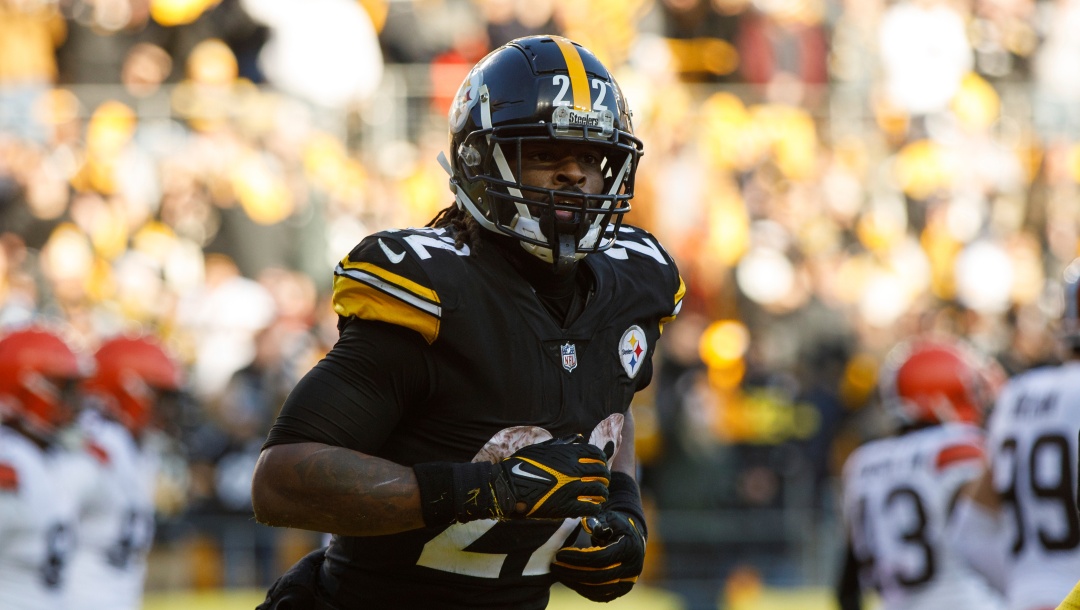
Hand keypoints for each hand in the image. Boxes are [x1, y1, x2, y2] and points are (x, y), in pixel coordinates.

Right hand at [491, 435, 609, 519]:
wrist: (508, 486)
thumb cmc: (522, 464)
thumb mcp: (542, 447)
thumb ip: (562, 443)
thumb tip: (578, 437)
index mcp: (568, 454)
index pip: (597, 454)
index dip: (602, 460)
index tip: (601, 465)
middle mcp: (573, 470)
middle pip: (601, 472)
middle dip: (604, 477)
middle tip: (602, 482)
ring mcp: (571, 488)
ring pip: (599, 490)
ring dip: (602, 493)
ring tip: (600, 496)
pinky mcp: (566, 506)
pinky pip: (590, 508)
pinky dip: (594, 507)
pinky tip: (592, 507)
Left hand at [550, 509, 645, 601]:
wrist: (632, 539)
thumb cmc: (617, 525)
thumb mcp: (610, 518)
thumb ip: (598, 521)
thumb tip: (586, 524)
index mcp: (629, 548)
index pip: (600, 558)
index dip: (578, 558)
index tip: (560, 554)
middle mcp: (632, 568)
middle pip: (598, 576)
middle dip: (572, 572)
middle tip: (554, 566)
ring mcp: (627, 582)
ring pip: (597, 589)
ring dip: (575, 583)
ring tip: (558, 573)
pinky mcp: (621, 590)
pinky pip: (599, 595)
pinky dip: (583, 589)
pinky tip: (569, 580)